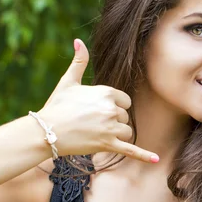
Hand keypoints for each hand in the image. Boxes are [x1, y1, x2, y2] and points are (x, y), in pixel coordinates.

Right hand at [35, 38, 158, 162]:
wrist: (45, 131)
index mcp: (106, 92)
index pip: (125, 101)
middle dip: (113, 122)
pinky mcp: (108, 145)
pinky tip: (156, 160)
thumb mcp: (68, 81)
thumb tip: (78, 41)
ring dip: (116, 135)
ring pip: (127, 132)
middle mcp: (111, 109)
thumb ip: (79, 61)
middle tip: (92, 124)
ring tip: (97, 135)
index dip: (114, 107)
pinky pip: (131, 150)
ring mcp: (111, 128)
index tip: (97, 111)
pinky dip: (144, 156)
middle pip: (125, 117)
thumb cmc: (56, 106)